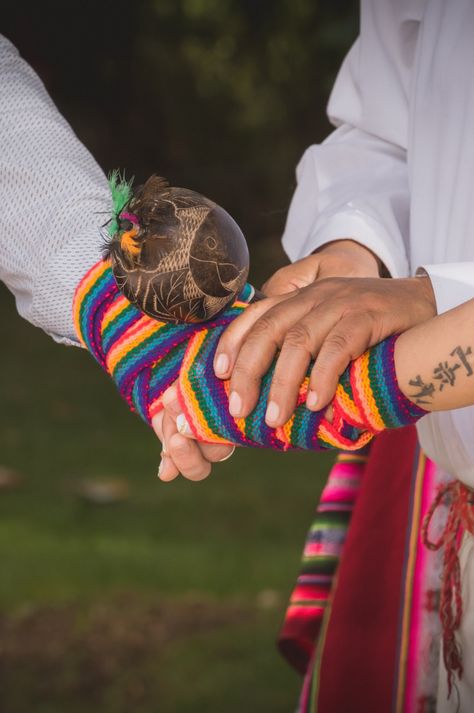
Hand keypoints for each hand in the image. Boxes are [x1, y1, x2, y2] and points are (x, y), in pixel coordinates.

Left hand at [152, 240, 382, 480]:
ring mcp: (341, 303)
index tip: (219, 375)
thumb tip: (270, 394)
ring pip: (300, 341)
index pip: (256, 316)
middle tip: (239, 409)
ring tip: (273, 418)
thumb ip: (301, 347)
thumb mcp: (327, 325)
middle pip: (270, 330)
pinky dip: (323, 376)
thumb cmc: (368, 325)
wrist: (420, 304)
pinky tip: (315, 404)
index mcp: (300, 298)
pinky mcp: (368, 315)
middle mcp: (315, 297)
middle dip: (249, 371)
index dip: (232, 343)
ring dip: (283, 383)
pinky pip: (339, 346)